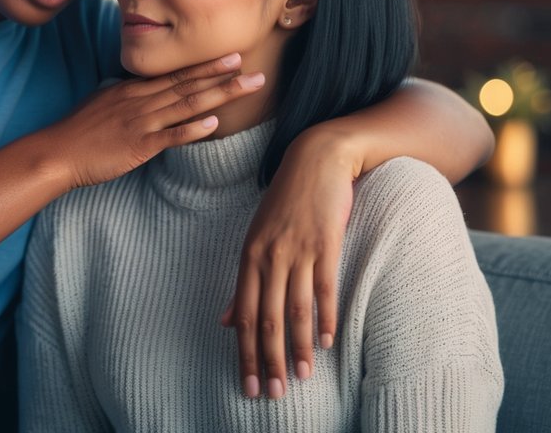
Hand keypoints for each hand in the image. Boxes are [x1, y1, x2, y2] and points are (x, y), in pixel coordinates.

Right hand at [47, 53, 265, 189]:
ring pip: (187, 104)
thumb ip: (127, 95)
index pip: (175, 74)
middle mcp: (141, 100)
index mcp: (133, 90)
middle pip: (187, 83)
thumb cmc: (78, 131)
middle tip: (248, 62)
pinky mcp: (138, 145)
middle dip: (220, 73)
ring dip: (220, 94)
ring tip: (246, 85)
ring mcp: (141, 122)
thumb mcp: (103, 102)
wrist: (58, 152)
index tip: (229, 56)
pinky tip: (215, 123)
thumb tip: (142, 89)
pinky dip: (193, 129)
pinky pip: (170, 136)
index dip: (204, 66)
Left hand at [221, 125, 358, 398]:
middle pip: (266, 318)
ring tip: (302, 377)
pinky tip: (326, 341)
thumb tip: (224, 320)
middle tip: (273, 393)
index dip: (244, 352)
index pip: (242, 314)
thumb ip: (244, 279)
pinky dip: (324, 317)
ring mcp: (298, 249)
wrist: (317, 157)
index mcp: (249, 255)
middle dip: (268, 359)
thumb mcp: (257, 235)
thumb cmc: (286, 198)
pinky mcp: (325, 243)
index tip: (249, 382)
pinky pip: (324, 287)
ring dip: (298, 347)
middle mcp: (269, 255)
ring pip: (295, 308)